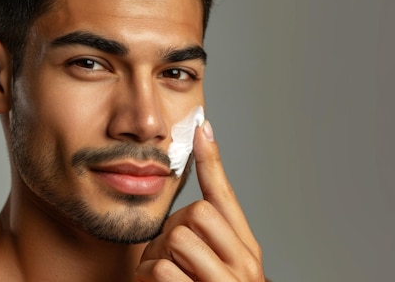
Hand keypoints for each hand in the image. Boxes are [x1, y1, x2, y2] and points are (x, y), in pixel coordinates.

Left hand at [136, 121, 265, 280]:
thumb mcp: (216, 268)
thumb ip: (207, 242)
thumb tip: (189, 209)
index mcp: (246, 250)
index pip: (226, 196)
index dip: (212, 162)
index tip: (201, 128)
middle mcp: (244, 262)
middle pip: (198, 211)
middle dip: (172, 228)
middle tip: (166, 254)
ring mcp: (226, 281)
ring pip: (178, 236)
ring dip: (157, 254)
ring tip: (162, 274)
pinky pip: (163, 268)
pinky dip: (148, 276)